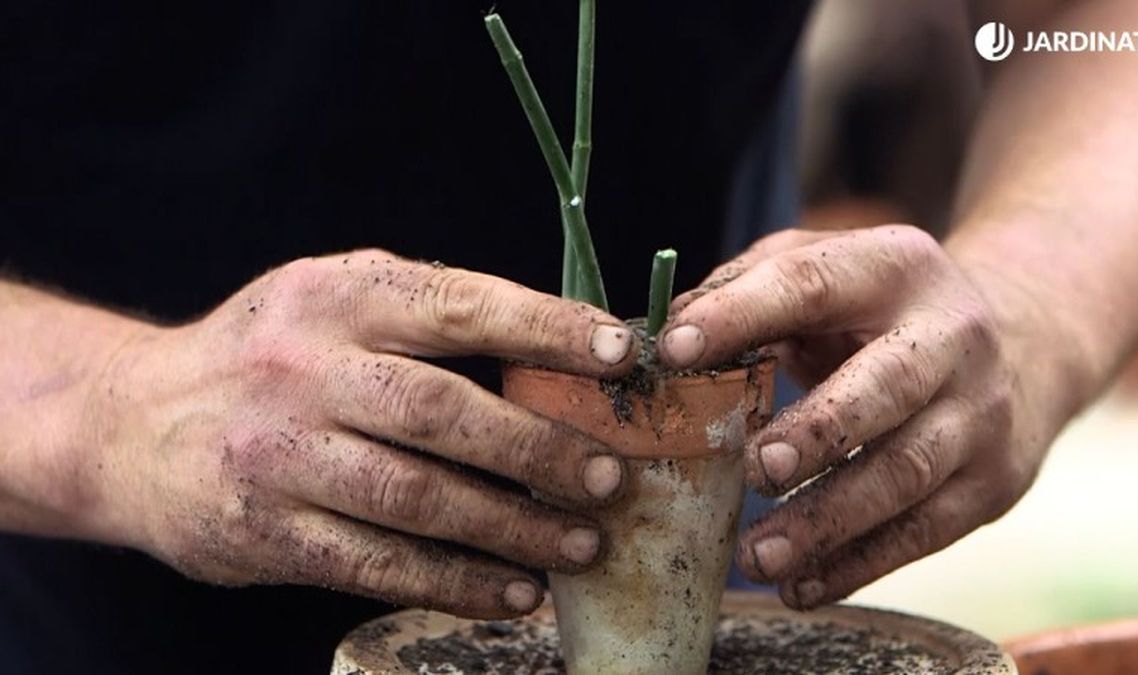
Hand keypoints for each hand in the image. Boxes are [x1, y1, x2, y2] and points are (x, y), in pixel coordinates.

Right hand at [88, 250, 637, 618]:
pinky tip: (511, 589)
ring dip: (510, 527)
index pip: (460, 307)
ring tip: (579, 543)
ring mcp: (278, 454)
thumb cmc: (268, 356)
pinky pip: (377, 565)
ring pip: (416, 499)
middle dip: (538, 448)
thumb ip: (428, 320)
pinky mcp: (263, 532)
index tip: (619, 354)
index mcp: (337, 296)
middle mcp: (303, 368)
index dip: (546, 329)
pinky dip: (454, 581)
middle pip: (442, 412)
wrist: (131, 423)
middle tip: (608, 477)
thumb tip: (562, 359)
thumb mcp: (334, 303)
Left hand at [659, 225, 1076, 608]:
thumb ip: (748, 290)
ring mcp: (978, 413)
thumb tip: (667, 342)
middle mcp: (951, 335)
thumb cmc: (882, 313)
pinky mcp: (992, 481)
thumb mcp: (830, 274)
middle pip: (888, 384)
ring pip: (905, 472)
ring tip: (757, 553)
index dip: (740, 314)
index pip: (812, 282)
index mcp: (895, 266)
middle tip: (756, 467)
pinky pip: (923, 532)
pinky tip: (800, 584)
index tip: (672, 350)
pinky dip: (858, 564)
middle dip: (820, 429)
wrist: (1024, 347)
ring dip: (827, 520)